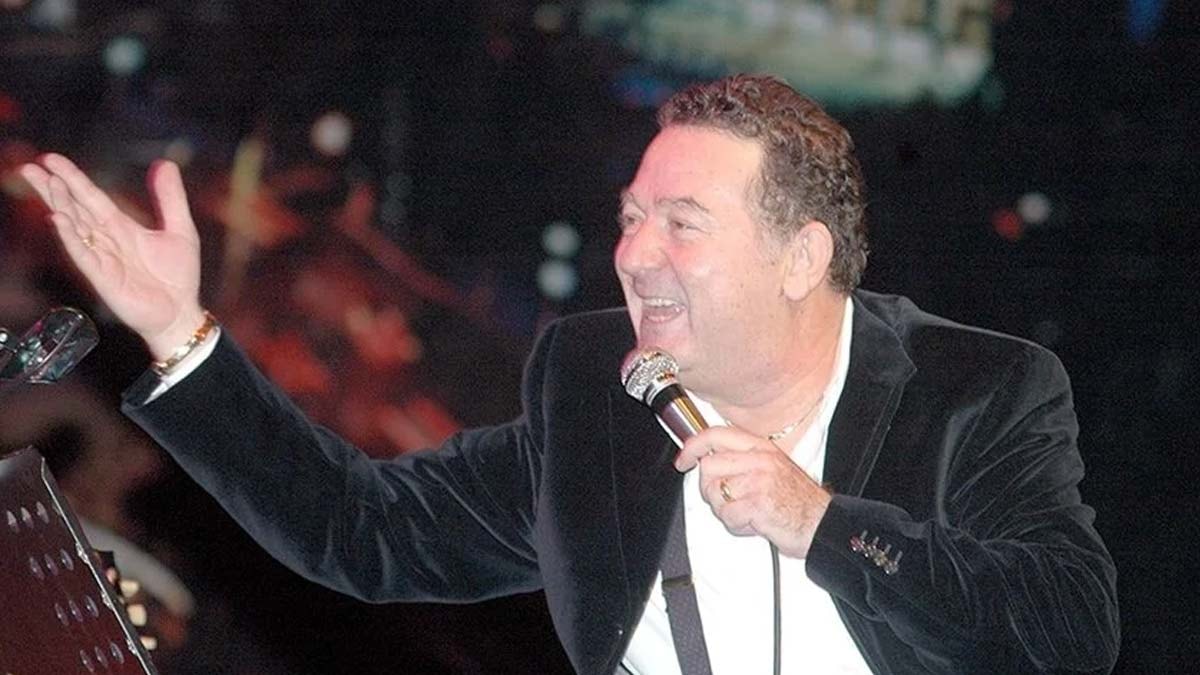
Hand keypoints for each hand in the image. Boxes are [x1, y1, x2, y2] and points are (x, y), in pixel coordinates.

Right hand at [18, 154, 205, 359]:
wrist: (181, 313)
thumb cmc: (177, 276)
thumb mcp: (180, 229)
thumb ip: (170, 198)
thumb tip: (165, 163)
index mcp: (121, 227)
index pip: (91, 197)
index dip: (72, 178)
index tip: (50, 159)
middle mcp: (106, 240)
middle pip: (74, 208)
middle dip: (52, 188)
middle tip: (30, 168)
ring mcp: (102, 258)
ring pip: (75, 227)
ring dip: (60, 205)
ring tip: (46, 184)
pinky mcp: (103, 278)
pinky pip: (83, 254)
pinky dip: (70, 237)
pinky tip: (59, 219)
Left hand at [675, 426, 831, 557]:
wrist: (822, 525)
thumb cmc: (797, 501)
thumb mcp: (772, 466)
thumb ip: (742, 459)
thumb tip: (708, 459)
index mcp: (761, 447)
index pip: (716, 435)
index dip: (692, 446)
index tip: (684, 460)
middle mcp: (759, 460)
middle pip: (708, 468)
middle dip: (710, 490)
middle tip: (727, 500)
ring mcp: (758, 480)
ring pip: (715, 494)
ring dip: (725, 511)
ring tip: (746, 513)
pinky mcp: (758, 504)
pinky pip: (727, 515)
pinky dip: (736, 526)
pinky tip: (753, 523)